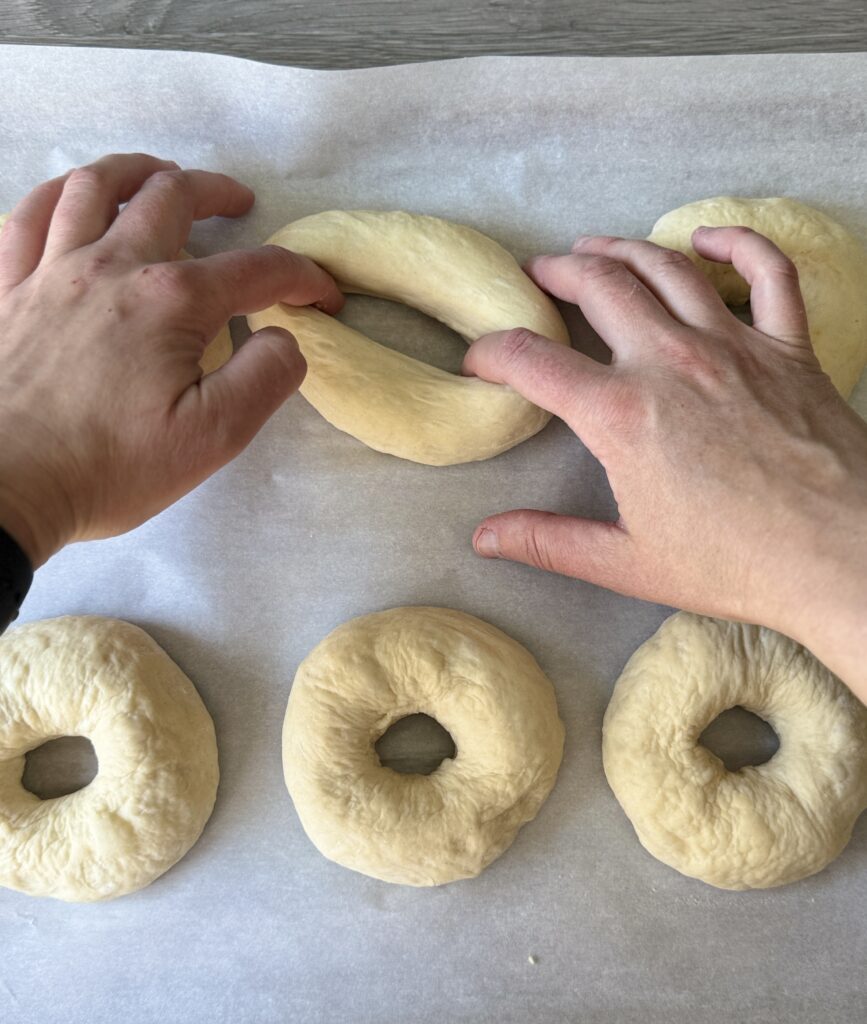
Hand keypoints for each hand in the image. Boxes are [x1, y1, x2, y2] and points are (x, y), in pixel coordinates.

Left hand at [0, 153, 342, 566]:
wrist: (3, 488)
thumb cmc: (109, 467)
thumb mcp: (214, 437)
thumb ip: (265, 378)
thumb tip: (284, 338)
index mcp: (171, 302)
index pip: (257, 270)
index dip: (301, 277)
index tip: (322, 297)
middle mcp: (111, 267)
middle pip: (171, 198)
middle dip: (217, 193)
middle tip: (239, 203)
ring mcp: (50, 271)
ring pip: (93, 187)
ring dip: (137, 172)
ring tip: (159, 177)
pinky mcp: (5, 290)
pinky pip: (27, 216)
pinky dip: (57, 196)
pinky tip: (70, 202)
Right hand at [464, 228, 866, 695]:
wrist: (842, 556)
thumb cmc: (738, 564)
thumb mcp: (628, 562)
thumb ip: (549, 543)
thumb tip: (485, 536)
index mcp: (621, 416)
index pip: (533, 362)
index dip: (494, 353)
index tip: (481, 358)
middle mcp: (670, 362)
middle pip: (599, 287)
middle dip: (557, 273)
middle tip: (538, 273)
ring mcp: (733, 345)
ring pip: (666, 268)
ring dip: (622, 248)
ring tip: (593, 245)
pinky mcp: (786, 346)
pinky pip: (765, 272)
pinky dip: (736, 244)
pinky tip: (707, 238)